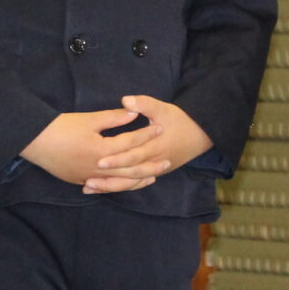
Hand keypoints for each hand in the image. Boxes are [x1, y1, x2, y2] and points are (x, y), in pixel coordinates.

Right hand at [20, 108, 158, 188]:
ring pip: (120, 182)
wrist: (35, 142)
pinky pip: (105, 187)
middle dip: (150, 164)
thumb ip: (114, 118)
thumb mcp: (89, 119)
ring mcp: (90, 177)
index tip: (159, 127)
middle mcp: (99, 168)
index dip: (146, 133)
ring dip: (137, 180)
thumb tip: (134, 112)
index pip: (130, 143)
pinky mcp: (81, 181)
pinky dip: (119, 185)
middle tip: (167, 161)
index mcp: (102, 151)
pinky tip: (126, 183)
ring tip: (152, 176)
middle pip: (130, 168)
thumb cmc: (61, 127)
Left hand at [83, 95, 214, 193]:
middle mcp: (154, 162)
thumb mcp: (163, 109)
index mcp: (155, 146)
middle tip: (88, 179)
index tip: (99, 159)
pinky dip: (117, 186)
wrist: (200, 136)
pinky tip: (100, 189)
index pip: (134, 155)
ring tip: (89, 187)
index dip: (117, 158)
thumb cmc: (180, 121)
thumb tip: (126, 100)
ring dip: (110, 186)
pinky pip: (133, 183)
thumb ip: (144, 104)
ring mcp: (154, 170)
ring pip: (130, 182)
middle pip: (129, 172)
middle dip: (109, 177)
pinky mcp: (152, 173)